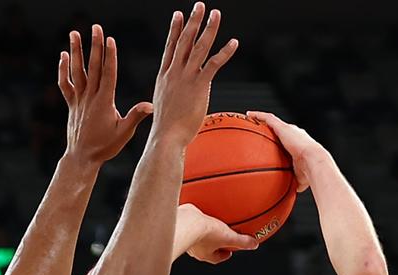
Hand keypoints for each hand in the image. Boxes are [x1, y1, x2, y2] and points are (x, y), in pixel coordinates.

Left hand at [60, 25, 152, 164]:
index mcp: (104, 102)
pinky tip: (64, 55)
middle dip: (95, 46)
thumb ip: (136, 117)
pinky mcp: (71, 104)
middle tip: (95, 27)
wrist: (82, 158)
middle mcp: (90, 97)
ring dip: (76, 51)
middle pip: (92, 67)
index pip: (108, 74)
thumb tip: (151, 105)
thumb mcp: (124, 133)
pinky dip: (63, 70)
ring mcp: (79, 100)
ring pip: (76, 71)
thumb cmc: (105, 147)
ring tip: (74, 32)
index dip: (109, 56)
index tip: (110, 39)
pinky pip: (65, 84)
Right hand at [151, 3, 237, 146]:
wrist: (166, 138)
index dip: (175, 30)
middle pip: (184, 41)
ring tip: (216, 13)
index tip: (178, 15)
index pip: (170, 48)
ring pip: (199, 47)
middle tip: (199, 5)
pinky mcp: (199, 86)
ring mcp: (186, 78)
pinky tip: (234, 42)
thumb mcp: (163, 108)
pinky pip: (214, 64)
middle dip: (192, 21)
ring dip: (209, 28)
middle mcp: (174, 73)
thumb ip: (169, 99)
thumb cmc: (165, 130)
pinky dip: (225, 52)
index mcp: (164, 77)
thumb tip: (169, 104)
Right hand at [176, 204, 257, 263]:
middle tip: (222, 234)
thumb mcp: (229, 237)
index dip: (226, 253)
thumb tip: (253, 244)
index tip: (230, 250)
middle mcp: (196, 248)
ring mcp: (188, 236)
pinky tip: (202, 211)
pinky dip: (197, 219)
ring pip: (199, 235)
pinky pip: (192, 223)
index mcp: (206, 254)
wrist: (187, 221)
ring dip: (206, 231)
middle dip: (216, 241)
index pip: (217, 257)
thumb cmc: (203, 233)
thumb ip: (242, 242)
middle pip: (208, 246)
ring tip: (212, 221)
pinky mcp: (183, 225)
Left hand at [247, 111, 329, 191]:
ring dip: (262, 120)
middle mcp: (295, 134)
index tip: (275, 143)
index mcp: (300, 144)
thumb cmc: (309, 173)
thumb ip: (293, 181)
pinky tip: (249, 115)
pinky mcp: (283, 127)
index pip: (289, 141)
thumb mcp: (300, 178)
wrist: (314, 162)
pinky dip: (259, 116)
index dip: (282, 141)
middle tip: (262, 131)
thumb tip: (291, 191)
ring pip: (273, 121)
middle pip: (281, 129)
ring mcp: (289, 129)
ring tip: (250, 118)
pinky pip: (268, 118)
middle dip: (272, 129)